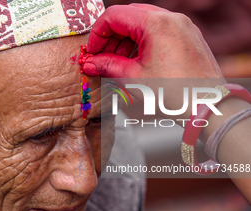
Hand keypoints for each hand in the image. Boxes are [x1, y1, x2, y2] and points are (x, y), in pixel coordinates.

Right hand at [84, 4, 224, 117]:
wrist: (208, 106)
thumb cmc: (175, 94)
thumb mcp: (133, 78)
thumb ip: (108, 65)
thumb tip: (91, 63)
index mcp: (156, 24)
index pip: (114, 15)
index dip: (98, 33)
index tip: (93, 51)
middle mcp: (171, 18)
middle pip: (129, 16)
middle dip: (111, 36)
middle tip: (102, 57)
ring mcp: (182, 25)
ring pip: (143, 22)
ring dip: (126, 39)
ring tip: (118, 61)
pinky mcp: (188, 35)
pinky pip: (158, 30)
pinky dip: (142, 41)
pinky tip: (136, 60)